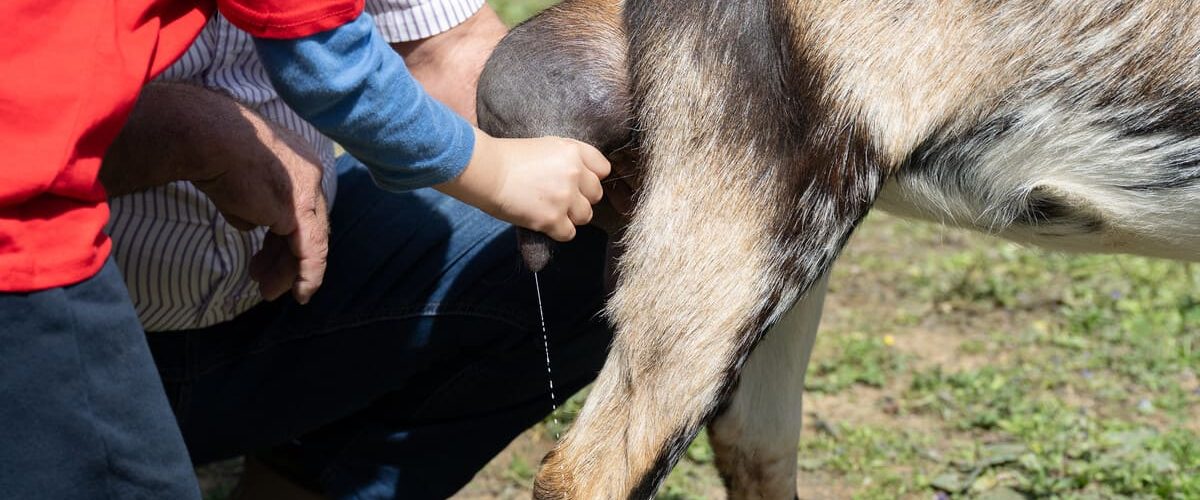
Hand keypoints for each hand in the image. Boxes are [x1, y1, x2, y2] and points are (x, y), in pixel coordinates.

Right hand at [192, 128, 329, 303]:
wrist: (207, 137)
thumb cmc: (210, 150)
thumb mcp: (234, 180)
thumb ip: (247, 203)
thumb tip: (249, 223)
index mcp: (296, 161)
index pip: (300, 206)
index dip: (286, 234)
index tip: (271, 253)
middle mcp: (309, 174)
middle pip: (307, 226)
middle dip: (286, 256)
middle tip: (265, 278)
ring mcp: (307, 192)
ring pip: (307, 242)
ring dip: (288, 271)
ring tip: (267, 290)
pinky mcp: (299, 211)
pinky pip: (311, 252)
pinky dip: (307, 275)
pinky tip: (300, 293)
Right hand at [437, 129, 610, 240]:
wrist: (487, 172)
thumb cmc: (509, 157)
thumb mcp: (546, 145)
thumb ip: (568, 158)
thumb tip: (583, 175)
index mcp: (574, 152)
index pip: (603, 169)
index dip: (591, 177)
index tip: (578, 182)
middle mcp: (575, 174)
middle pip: (596, 195)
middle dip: (581, 198)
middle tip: (560, 198)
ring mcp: (565, 198)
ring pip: (585, 216)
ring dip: (571, 216)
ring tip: (551, 210)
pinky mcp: (552, 219)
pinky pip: (569, 233)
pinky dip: (558, 231)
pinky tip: (544, 222)